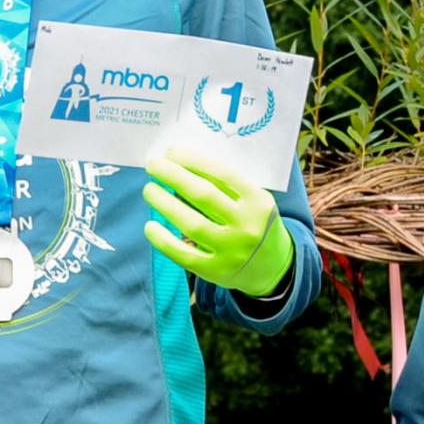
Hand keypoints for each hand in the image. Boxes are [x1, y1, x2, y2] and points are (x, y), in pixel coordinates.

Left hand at [142, 146, 291, 296]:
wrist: (273, 268)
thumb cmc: (254, 223)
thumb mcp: (253, 201)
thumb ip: (228, 186)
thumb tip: (183, 164)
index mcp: (257, 202)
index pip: (221, 174)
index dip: (192, 161)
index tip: (170, 152)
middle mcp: (246, 225)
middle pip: (203, 195)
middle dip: (173, 176)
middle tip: (153, 164)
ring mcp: (231, 251)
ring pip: (191, 223)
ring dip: (164, 203)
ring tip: (150, 190)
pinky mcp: (216, 271)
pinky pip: (183, 255)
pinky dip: (163, 240)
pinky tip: (150, 226)